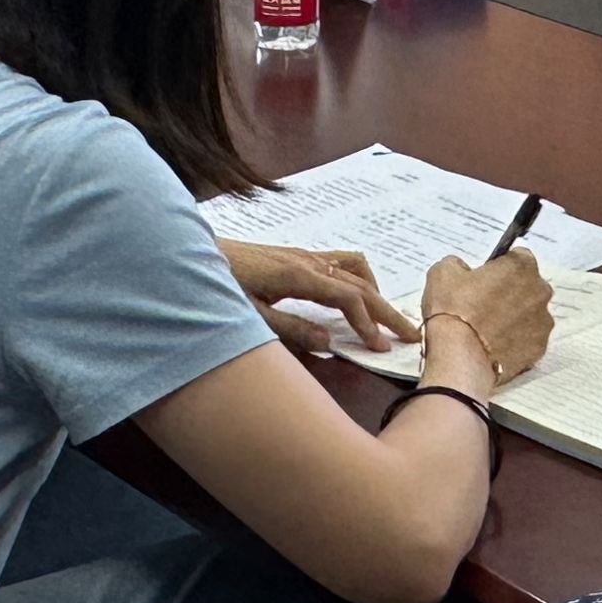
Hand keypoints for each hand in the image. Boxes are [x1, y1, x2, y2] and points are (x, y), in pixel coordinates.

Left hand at [221, 240, 414, 354]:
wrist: (191, 255)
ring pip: (353, 267)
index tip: (382, 348)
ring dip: (375, 291)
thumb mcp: (249, 315)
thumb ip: (289, 328)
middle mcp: (307, 261)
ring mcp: (302, 256)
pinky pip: (339, 263)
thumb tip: (328, 341)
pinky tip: (353, 297)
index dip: (368, 324)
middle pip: (359, 283)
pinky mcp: (294, 257)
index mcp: (299, 275)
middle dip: (386, 309)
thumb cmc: (217, 287)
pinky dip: (358, 279)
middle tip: (410, 334)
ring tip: (385, 318)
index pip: (348, 299)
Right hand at [416, 250, 554, 384]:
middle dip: (510, 292)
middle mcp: (539, 291)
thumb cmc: (455, 313)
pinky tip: (494, 345)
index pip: (517, 257)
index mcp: (521, 266)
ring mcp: (542, 322)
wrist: (460, 358)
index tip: (486, 278)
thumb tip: (461, 269)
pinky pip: (529, 340)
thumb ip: (458, 263)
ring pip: (530, 314)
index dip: (499, 267)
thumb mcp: (443, 272)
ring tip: (487, 328)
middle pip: (528, 286)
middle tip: (484, 304)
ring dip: (514, 318)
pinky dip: (516, 341)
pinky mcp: (539, 349)